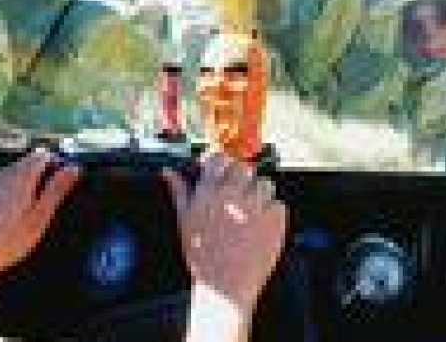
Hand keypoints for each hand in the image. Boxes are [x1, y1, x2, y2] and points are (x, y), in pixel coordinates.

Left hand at [0, 150, 79, 278]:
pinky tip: (1, 213)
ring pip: (6, 173)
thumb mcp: (39, 218)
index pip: (40, 155)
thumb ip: (56, 190)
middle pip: (23, 163)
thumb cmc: (10, 241)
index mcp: (20, 178)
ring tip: (22, 209)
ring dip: (17, 182)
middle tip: (42, 198)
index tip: (60, 177)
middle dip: (36, 173)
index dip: (53, 162)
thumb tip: (74, 168)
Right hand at [162, 152, 287, 310]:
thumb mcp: (184, 220)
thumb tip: (167, 171)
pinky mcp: (275, 220)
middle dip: (242, 178)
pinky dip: (272, 212)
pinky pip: (278, 204)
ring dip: (259, 194)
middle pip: (244, 168)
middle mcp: (232, 194)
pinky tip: (261, 227)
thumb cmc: (201, 254)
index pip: (218, 159)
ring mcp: (255, 206)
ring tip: (251, 213)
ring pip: (264, 183)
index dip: (222, 165)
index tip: (222, 173)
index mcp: (208, 192)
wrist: (224, 286)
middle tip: (238, 195)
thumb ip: (178, 191)